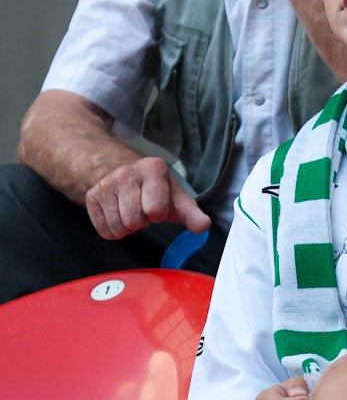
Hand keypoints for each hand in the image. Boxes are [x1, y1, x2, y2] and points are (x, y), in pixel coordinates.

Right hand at [84, 156, 210, 239]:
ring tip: (130, 211)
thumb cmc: (153, 188)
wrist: (121, 171)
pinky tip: (118, 214)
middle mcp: (127, 173)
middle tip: (142, 208)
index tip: (157, 205)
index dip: (158, 213)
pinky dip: (113, 229)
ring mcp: (106, 184)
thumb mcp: (176, 197)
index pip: (155, 209)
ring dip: (127, 226)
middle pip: (134, 220)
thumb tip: (203, 226)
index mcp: (153, 169)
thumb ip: (191, 214)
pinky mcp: (91, 196)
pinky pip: (104, 231)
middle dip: (141, 221)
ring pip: (118, 227)